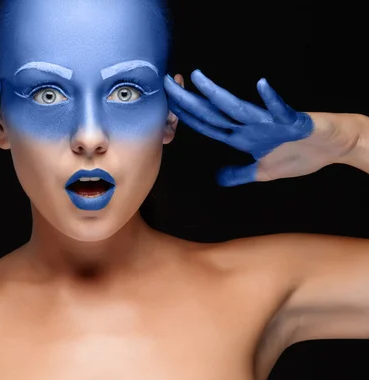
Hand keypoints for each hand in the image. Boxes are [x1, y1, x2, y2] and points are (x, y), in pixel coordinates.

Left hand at [164, 70, 357, 186]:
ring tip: (199, 80)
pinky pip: (281, 109)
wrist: (331, 148)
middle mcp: (250, 126)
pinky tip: (261, 86)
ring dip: (217, 95)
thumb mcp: (263, 172)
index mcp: (243, 137)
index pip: (208, 126)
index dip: (187, 117)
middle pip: (214, 113)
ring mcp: (269, 122)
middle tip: (167, 83)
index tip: (166, 106)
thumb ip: (240, 174)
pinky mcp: (292, 121)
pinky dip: (271, 100)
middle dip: (190, 100)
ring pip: (238, 108)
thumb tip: (218, 180)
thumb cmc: (299, 154)